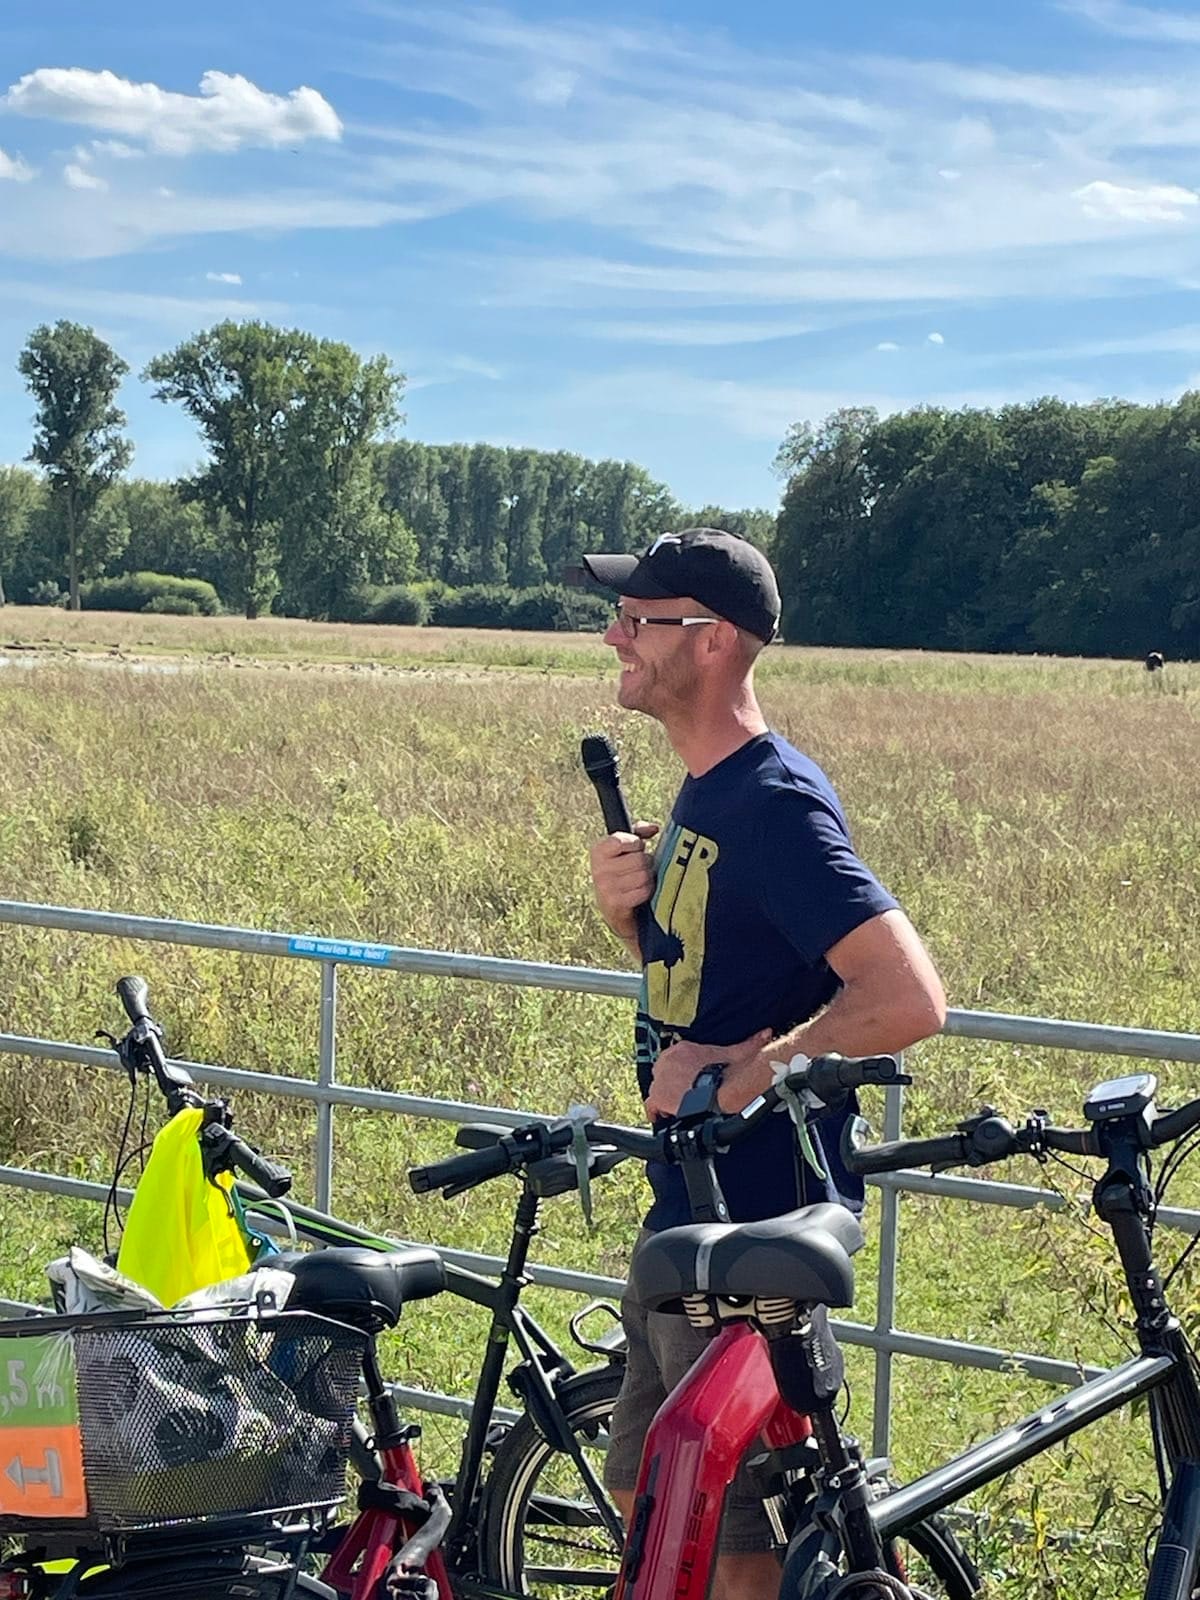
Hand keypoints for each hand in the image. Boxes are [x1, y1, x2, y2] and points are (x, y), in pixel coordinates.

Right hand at [589, 822, 658, 941]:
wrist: (615, 911)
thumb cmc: (623, 875)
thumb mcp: (624, 851)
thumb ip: (637, 833)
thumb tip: (653, 828)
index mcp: (598, 851)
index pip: (621, 840)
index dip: (635, 844)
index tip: (635, 849)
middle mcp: (598, 869)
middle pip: (639, 858)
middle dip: (645, 863)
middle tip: (639, 869)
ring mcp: (606, 887)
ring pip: (644, 875)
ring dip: (648, 878)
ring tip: (639, 881)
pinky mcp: (615, 904)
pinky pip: (643, 890)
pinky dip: (646, 892)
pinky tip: (639, 894)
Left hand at [644, 1029, 772, 1120]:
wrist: (722, 1089)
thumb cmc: (730, 1072)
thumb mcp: (738, 1053)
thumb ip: (749, 1042)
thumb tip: (765, 1033)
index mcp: (683, 1049)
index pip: (673, 1062)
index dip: (680, 1075)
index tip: (688, 1083)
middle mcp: (667, 1061)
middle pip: (663, 1075)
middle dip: (672, 1086)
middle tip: (685, 1097)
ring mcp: (661, 1079)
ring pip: (658, 1091)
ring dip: (667, 1100)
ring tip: (679, 1109)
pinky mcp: (659, 1096)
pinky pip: (652, 1107)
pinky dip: (659, 1113)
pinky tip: (668, 1119)